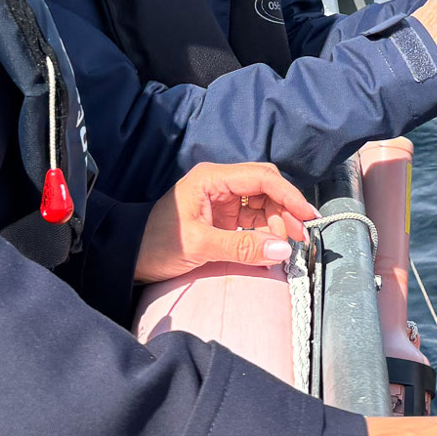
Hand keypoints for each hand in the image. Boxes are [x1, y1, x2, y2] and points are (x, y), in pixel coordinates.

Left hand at [134, 162, 316, 283]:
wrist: (129, 256)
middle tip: (297, 239)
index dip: (289, 195)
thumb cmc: (158, 244)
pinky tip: (271, 249)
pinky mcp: (223, 218)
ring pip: (263, 204)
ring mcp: (222, 200)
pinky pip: (253, 220)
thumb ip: (241, 246)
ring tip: (284, 248)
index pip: (262, 178)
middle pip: (266, 188)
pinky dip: (265, 233)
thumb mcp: (199, 245)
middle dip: (285, 211)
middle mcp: (221, 183)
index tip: (307, 217)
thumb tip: (282, 249)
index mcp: (212, 178)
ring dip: (278, 223)